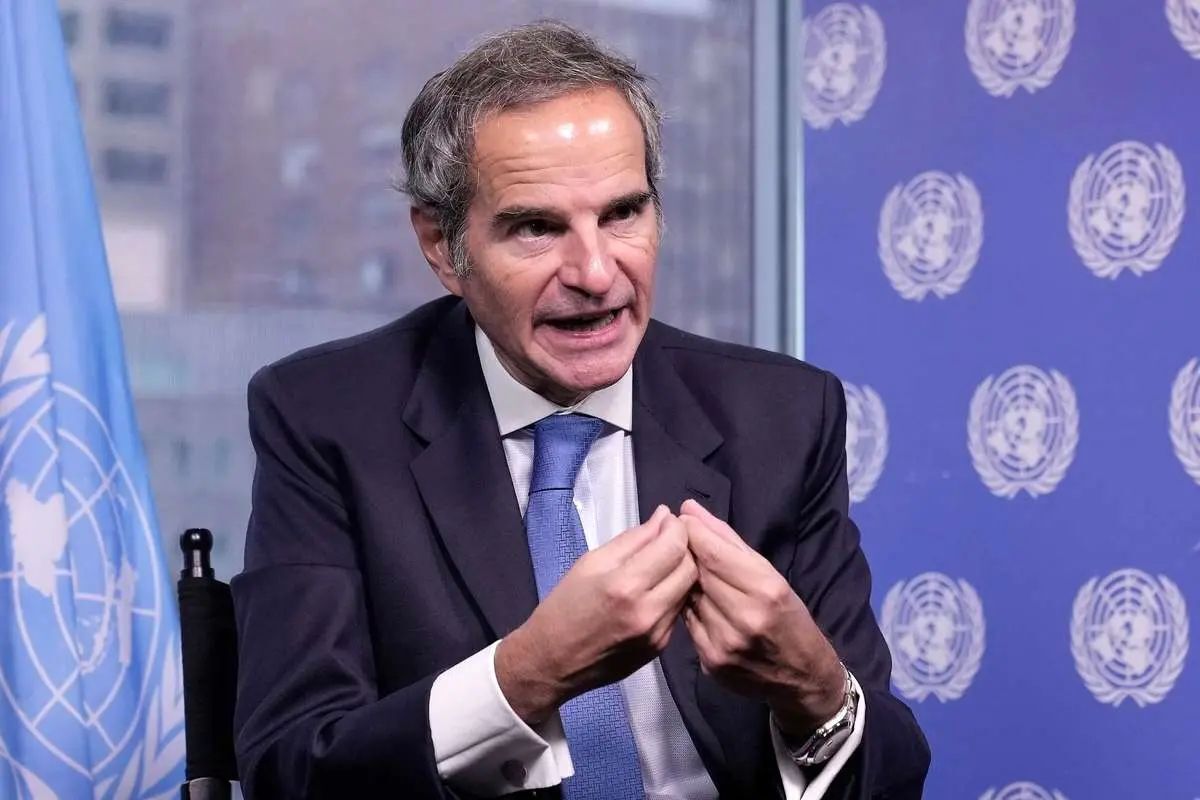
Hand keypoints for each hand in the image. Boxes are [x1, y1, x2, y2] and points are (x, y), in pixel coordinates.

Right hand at [496, 505, 697, 724]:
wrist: (552, 661)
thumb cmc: (564, 605)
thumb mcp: (591, 562)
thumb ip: (632, 539)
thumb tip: (663, 518)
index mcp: (625, 585)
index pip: (673, 547)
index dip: (677, 527)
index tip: (669, 521)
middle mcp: (648, 612)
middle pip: (690, 568)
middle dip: (684, 548)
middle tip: (667, 540)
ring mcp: (657, 634)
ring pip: (688, 590)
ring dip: (679, 571)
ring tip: (660, 563)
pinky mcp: (659, 647)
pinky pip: (676, 611)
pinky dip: (671, 595)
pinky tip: (653, 590)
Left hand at [679, 499, 844, 738]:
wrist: (803, 679)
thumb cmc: (791, 619)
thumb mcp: (774, 577)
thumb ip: (731, 543)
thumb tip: (692, 511)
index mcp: (766, 591)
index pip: (715, 554)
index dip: (694, 531)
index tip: (683, 517)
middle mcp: (744, 619)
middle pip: (698, 573)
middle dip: (686, 551)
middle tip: (680, 538)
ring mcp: (725, 644)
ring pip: (689, 597)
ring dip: (685, 580)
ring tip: (692, 570)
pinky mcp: (711, 662)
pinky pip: (689, 623)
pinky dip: (690, 608)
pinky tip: (698, 601)